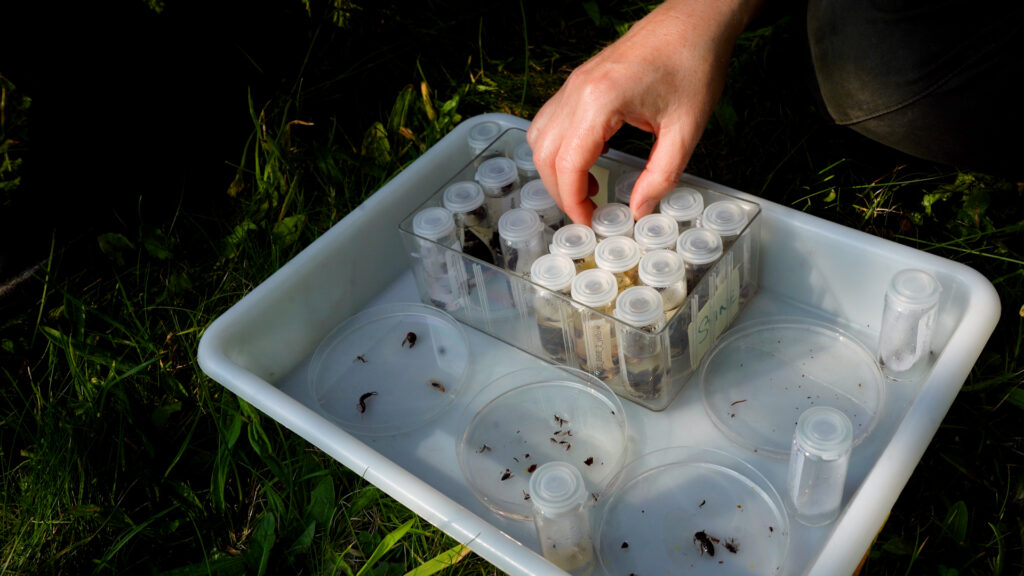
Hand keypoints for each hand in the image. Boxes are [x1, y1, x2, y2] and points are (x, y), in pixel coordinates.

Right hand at [527, 0, 759, 223]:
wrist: (695, 20)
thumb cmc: (693, 64)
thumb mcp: (686, 130)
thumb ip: (661, 176)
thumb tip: (640, 210)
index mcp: (600, 101)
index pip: (568, 164)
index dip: (573, 201)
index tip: (590, 221)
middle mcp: (577, 91)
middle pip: (545, 155)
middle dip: (561, 192)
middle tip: (588, 212)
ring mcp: (573, 84)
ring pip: (540, 138)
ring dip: (555, 170)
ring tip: (588, 188)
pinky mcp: (579, 81)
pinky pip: (551, 121)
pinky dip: (559, 148)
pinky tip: (591, 158)